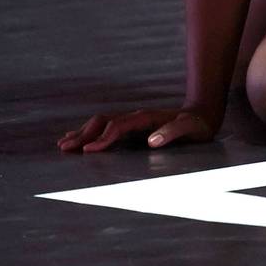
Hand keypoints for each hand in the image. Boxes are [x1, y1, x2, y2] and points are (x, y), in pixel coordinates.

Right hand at [58, 106, 216, 152]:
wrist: (202, 114)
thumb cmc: (197, 124)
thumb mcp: (191, 128)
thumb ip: (173, 132)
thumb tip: (151, 141)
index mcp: (146, 118)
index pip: (118, 127)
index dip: (103, 138)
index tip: (88, 151)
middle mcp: (136, 117)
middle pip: (103, 122)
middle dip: (84, 134)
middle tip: (64, 147)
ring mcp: (133, 122)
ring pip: (101, 124)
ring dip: (83, 133)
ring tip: (63, 144)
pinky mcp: (134, 128)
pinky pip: (107, 129)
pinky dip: (91, 133)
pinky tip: (80, 139)